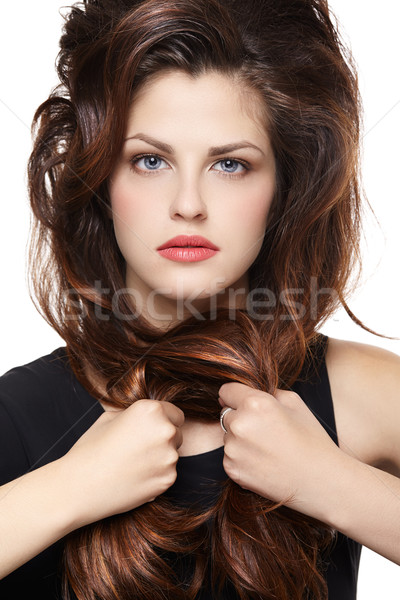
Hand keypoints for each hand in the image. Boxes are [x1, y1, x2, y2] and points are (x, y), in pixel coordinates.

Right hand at [61, 400, 183, 527]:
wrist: (79, 486)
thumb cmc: (90, 449)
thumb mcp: (109, 418)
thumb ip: (134, 414)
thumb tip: (146, 416)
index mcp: (151, 410)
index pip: (175, 413)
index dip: (162, 422)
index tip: (149, 431)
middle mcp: (165, 430)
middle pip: (176, 433)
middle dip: (163, 440)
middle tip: (138, 449)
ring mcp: (169, 457)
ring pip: (173, 454)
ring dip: (160, 458)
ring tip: (132, 464)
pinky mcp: (168, 480)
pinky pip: (167, 474)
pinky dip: (156, 476)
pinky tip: (134, 477)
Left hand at [218, 382, 344, 519]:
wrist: (320, 481)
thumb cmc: (312, 440)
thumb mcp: (295, 403)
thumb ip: (268, 392)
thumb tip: (249, 391)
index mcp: (255, 404)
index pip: (226, 390)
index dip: (235, 395)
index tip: (242, 401)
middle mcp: (239, 424)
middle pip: (226, 413)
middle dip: (239, 417)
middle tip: (264, 429)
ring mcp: (233, 449)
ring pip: (227, 435)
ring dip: (240, 438)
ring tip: (267, 448)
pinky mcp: (232, 469)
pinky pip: (230, 456)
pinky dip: (241, 457)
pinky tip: (263, 462)